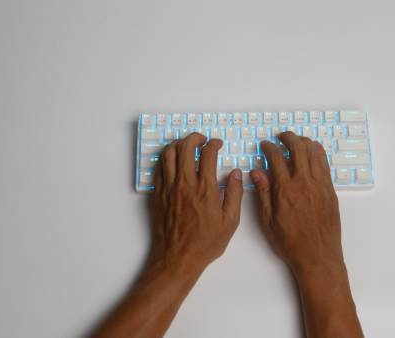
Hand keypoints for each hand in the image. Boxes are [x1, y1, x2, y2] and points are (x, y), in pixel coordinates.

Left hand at [149, 133, 243, 273]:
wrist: (177, 258)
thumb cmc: (205, 243)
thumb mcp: (230, 222)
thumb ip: (235, 194)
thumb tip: (236, 173)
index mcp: (205, 189)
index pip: (207, 154)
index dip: (213, 144)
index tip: (217, 144)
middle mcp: (185, 183)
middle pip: (185, 147)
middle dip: (194, 138)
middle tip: (201, 139)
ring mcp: (168, 187)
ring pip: (168, 153)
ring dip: (178, 143)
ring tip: (186, 145)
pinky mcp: (157, 194)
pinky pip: (158, 167)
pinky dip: (165, 157)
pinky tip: (172, 160)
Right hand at [250, 131, 342, 277]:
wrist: (318, 256)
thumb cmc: (290, 242)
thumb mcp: (268, 220)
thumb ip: (263, 192)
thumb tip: (256, 171)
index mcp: (285, 190)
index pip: (275, 158)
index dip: (268, 147)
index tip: (264, 145)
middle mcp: (304, 183)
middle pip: (297, 148)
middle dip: (287, 137)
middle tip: (280, 136)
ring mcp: (320, 185)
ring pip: (314, 152)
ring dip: (304, 141)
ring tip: (296, 140)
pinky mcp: (330, 190)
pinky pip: (325, 163)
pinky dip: (318, 152)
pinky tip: (312, 151)